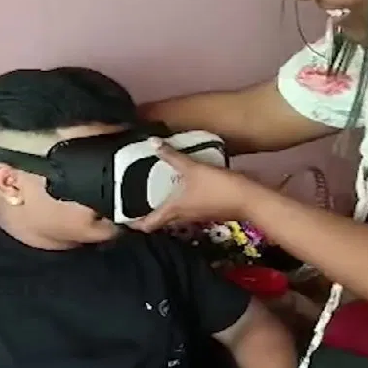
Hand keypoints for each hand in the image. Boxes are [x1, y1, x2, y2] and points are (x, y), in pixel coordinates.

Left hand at [130, 138, 254, 232]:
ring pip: (172, 217)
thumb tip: (152, 142)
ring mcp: (195, 217)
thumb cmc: (217, 187)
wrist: (249, 199)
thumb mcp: (193, 168)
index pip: (145, 225)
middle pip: (158, 222)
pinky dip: (178, 204)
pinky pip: (185, 211)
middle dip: (145, 214)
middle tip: (133, 199)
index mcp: (172, 211)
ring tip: (153, 193)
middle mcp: (181, 218)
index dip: (131, 223)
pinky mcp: (206, 212)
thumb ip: (172, 156)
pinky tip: (179, 190)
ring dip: (162, 209)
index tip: (119, 215)